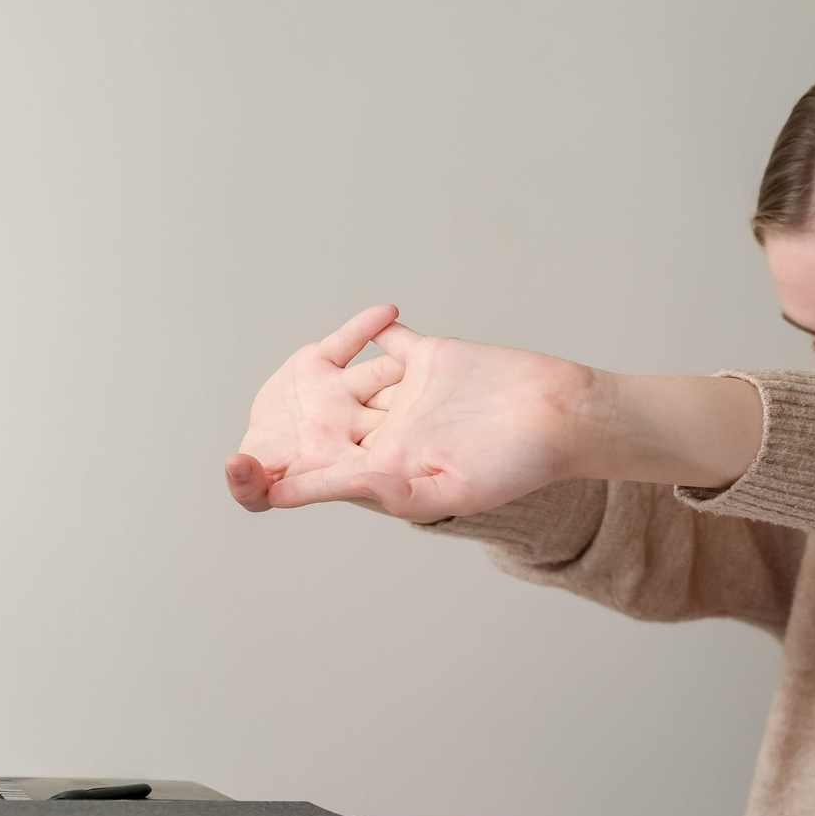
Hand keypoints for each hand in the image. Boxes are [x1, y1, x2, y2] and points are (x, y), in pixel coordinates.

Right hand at [225, 304, 410, 516]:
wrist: (261, 447)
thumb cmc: (268, 477)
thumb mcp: (252, 488)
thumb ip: (246, 484)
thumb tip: (235, 466)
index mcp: (344, 460)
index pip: (376, 458)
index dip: (396, 454)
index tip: (420, 449)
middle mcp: (351, 425)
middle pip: (390, 414)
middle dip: (413, 408)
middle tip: (442, 397)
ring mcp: (340, 392)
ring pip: (377, 376)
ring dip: (398, 366)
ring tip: (425, 352)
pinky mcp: (322, 362)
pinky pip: (348, 342)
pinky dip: (366, 327)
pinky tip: (388, 312)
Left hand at [261, 318, 599, 522]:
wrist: (567, 414)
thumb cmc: (518, 463)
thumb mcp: (446, 488)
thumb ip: (382, 491)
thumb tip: (322, 487)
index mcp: (393, 471)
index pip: (328, 476)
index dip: (289, 480)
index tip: (247, 474)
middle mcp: (395, 434)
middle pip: (332, 431)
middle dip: (293, 429)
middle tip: (252, 428)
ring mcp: (410, 394)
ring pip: (353, 384)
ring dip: (322, 379)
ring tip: (286, 376)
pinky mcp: (430, 358)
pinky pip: (388, 342)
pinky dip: (369, 330)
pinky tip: (354, 324)